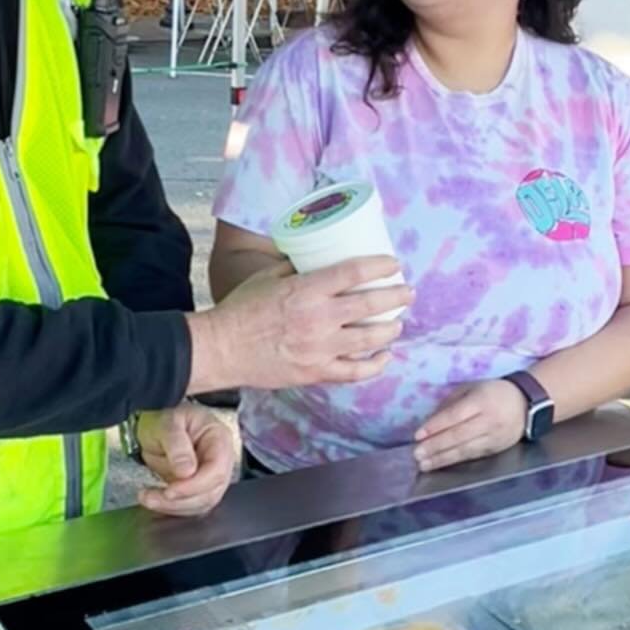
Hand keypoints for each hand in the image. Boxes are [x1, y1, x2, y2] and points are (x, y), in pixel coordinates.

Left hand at [134, 402, 238, 517]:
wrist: (154, 425)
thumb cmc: (164, 418)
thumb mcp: (167, 423)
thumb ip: (177, 444)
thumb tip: (187, 471)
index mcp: (219, 440)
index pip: (216, 471)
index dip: (195, 485)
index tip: (170, 491)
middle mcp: (220, 461)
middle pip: (211, 492)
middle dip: (181, 500)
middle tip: (153, 498)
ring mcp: (210, 477)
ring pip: (200, 504)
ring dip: (173, 507)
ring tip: (148, 498)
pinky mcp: (197, 489)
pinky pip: (189, 506)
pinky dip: (171, 508)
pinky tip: (154, 501)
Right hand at [186, 257, 413, 394]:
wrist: (222, 349)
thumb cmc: (241, 310)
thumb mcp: (268, 278)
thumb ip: (296, 267)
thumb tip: (317, 257)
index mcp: (306, 290)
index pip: (354, 272)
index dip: (380, 266)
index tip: (393, 264)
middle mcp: (318, 319)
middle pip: (371, 304)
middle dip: (396, 297)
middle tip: (407, 292)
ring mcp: (319, 349)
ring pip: (370, 339)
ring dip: (390, 329)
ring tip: (398, 323)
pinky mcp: (316, 372)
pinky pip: (355, 372)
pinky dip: (375, 364)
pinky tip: (384, 356)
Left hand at [414, 379, 526, 470]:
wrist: (527, 404)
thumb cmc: (492, 393)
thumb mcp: (471, 389)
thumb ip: (449, 404)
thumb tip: (429, 423)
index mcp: (481, 400)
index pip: (454, 416)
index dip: (435, 426)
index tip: (417, 435)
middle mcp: (489, 420)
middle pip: (458, 435)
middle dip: (435, 446)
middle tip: (416, 454)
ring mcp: (494, 437)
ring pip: (465, 450)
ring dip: (442, 458)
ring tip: (424, 464)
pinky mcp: (496, 449)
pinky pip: (472, 456)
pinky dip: (455, 461)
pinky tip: (440, 464)